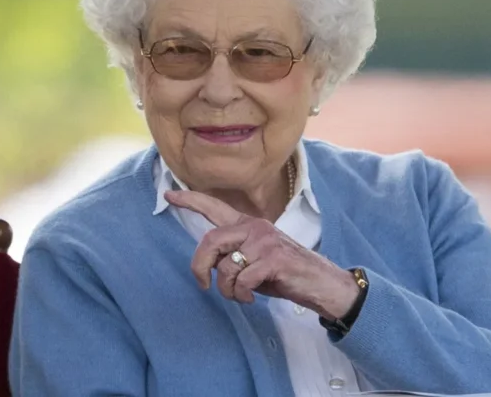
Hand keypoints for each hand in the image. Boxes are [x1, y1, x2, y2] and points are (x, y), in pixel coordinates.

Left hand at [165, 189, 359, 319]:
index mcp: (248, 224)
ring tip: (241, 295)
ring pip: (225, 267)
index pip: (215, 207)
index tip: (169, 193)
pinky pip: (241, 280)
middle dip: (200, 267)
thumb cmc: (284, 273)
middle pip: (209, 241)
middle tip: (204, 285)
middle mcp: (255, 227)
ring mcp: (265, 242)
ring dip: (227, 290)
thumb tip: (206, 266)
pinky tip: (251, 297)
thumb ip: (232, 254)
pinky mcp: (274, 259)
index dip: (190, 200)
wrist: (321, 283)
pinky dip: (242, 295)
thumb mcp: (255, 259)